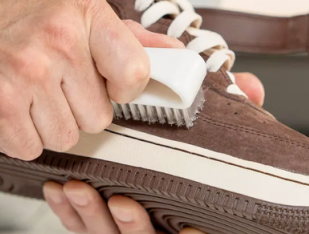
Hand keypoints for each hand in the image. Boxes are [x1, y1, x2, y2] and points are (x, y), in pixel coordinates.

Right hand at [0, 0, 182, 160]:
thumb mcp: (62, 9)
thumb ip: (121, 35)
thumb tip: (171, 52)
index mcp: (82, 11)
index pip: (135, 72)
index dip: (122, 89)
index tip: (105, 84)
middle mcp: (58, 41)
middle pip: (100, 116)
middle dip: (76, 109)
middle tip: (48, 85)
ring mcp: (27, 74)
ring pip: (68, 137)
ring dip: (46, 125)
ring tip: (24, 95)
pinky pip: (33, 149)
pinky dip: (19, 138)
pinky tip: (6, 109)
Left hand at [43, 75, 263, 233]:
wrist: (154, 168)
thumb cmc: (187, 159)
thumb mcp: (217, 140)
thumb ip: (238, 117)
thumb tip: (251, 89)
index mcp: (188, 217)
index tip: (189, 229)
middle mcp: (156, 229)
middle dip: (131, 226)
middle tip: (121, 203)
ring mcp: (124, 230)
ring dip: (90, 215)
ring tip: (78, 188)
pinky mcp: (95, 223)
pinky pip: (78, 226)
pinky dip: (67, 211)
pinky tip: (57, 190)